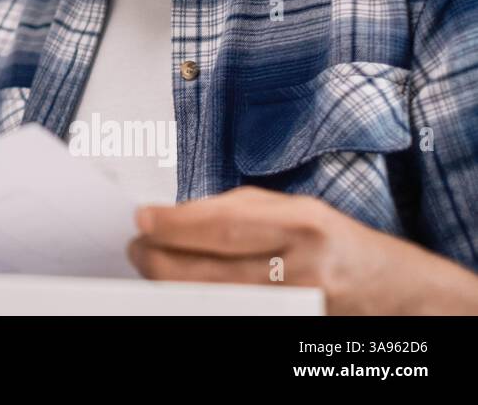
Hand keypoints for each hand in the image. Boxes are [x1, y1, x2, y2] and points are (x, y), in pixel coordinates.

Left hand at [128, 185, 477, 313]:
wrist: (401, 296)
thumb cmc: (341, 245)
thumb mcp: (297, 210)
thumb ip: (236, 209)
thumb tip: (175, 214)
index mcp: (302, 227)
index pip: (221, 227)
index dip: (173, 225)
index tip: (142, 219)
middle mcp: (302, 271)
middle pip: (210, 271)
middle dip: (160, 259)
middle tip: (137, 248)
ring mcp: (297, 309)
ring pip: (213, 301)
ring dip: (173, 286)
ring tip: (153, 269)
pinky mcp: (290, 329)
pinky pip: (230, 318)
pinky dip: (200, 306)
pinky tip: (185, 294)